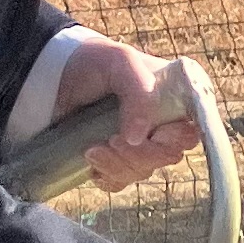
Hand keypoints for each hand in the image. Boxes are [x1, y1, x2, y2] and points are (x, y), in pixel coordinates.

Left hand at [51, 33, 201, 192]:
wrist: (52, 75)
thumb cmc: (93, 60)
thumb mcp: (120, 62)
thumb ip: (138, 91)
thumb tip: (140, 137)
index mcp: (173, 100)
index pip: (191, 129)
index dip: (175, 138)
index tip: (155, 134)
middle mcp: (160, 124)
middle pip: (169, 156)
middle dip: (140, 154)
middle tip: (112, 139)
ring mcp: (137, 144)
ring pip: (143, 171)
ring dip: (118, 164)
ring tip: (92, 148)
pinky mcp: (114, 160)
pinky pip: (120, 182)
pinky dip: (107, 175)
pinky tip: (91, 161)